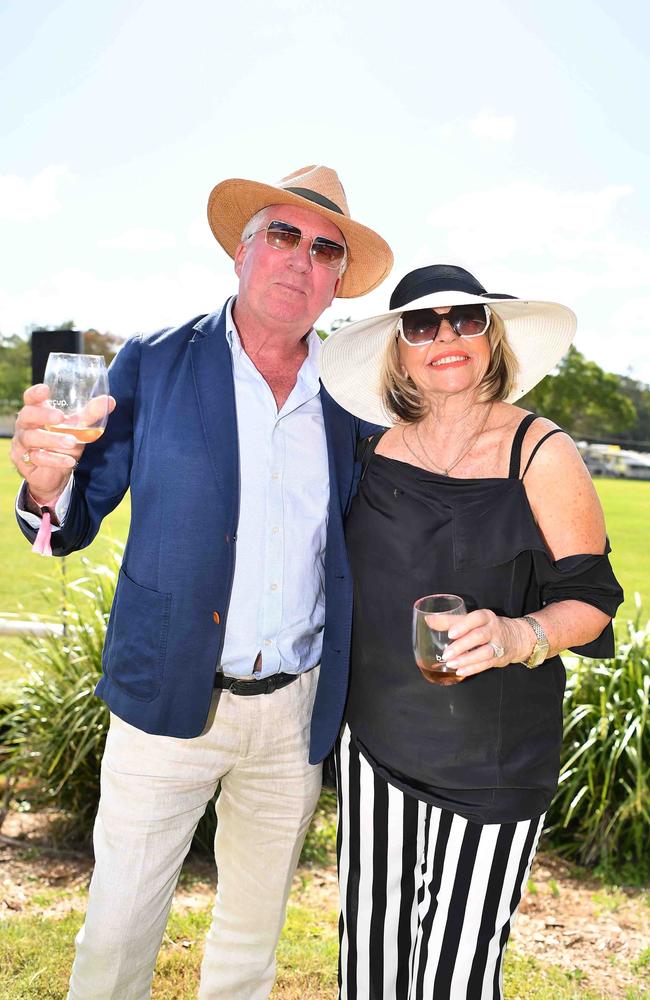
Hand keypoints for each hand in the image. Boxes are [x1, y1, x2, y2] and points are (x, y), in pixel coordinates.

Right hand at [10, 384, 115, 504]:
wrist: (53, 474)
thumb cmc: (62, 442)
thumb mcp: (77, 428)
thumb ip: (90, 414)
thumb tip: (109, 400)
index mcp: (37, 412)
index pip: (30, 399)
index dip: (35, 394)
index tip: (45, 389)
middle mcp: (26, 425)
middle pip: (27, 415)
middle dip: (43, 415)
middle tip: (60, 418)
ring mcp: (22, 443)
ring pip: (32, 438)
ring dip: (52, 439)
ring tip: (72, 442)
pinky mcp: (24, 461)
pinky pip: (38, 458)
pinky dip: (55, 459)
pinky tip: (70, 461)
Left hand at [440, 609, 530, 677]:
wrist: (516, 638)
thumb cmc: (487, 627)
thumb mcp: (473, 620)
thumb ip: (451, 620)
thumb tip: (429, 620)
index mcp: (486, 617)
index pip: (476, 618)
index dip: (463, 625)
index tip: (450, 633)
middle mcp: (494, 629)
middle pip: (479, 636)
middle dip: (462, 646)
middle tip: (446, 654)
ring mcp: (498, 645)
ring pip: (484, 652)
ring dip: (467, 659)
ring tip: (451, 664)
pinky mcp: (499, 658)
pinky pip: (486, 664)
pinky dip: (473, 668)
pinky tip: (460, 671)